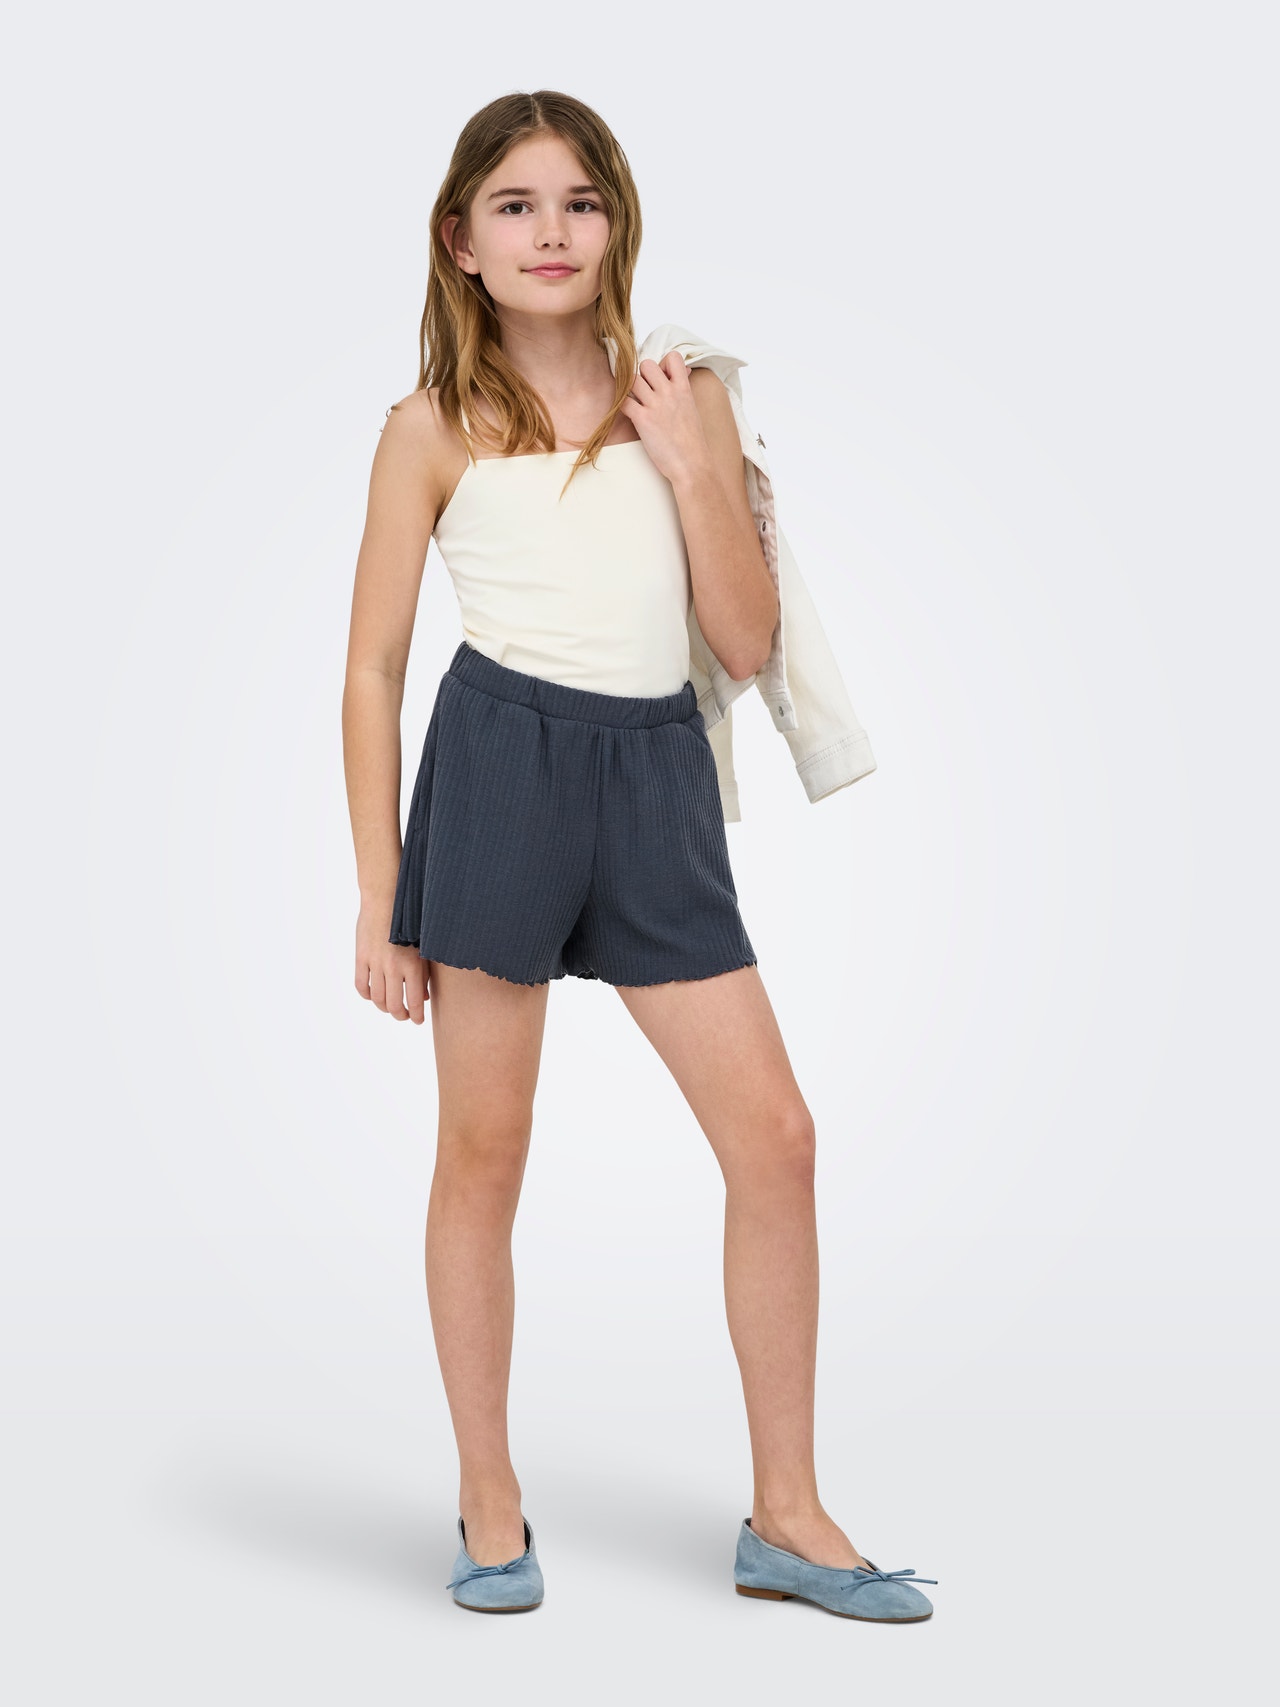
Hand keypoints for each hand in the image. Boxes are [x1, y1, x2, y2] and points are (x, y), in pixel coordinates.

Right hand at [355, 901, 428, 1022]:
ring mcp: (374, 963)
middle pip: (393, 1004)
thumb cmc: (410, 922)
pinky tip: (372, 995)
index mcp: (412, 964)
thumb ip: (424, 973)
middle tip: (404, 1016)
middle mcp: (393, 967)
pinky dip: (366, 994)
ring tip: (389, 1008)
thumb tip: (423, 997)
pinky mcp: (360, 957)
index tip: (418, 1021)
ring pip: (376, 998)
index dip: (416, 1016)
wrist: (386, 898)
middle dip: (400, 1015)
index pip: (414, 1001)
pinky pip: (360, 984)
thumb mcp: (423, 946)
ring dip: (383, 1008)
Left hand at [618, 351, 711, 484]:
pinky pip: (623, 401)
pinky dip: (622, 406)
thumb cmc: (692, 441)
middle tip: (644, 392)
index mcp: (684, 388)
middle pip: (646, 364)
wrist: (692, 464)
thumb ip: (683, 389)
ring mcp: (655, 405)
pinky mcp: (642, 420)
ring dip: (630, 390)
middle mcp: (669, 392)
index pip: (672, 357)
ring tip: (636, 403)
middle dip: (642, 376)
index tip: (662, 378)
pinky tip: (629, 414)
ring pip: (631, 379)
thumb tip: (685, 371)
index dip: (662, 364)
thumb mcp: (692, 409)